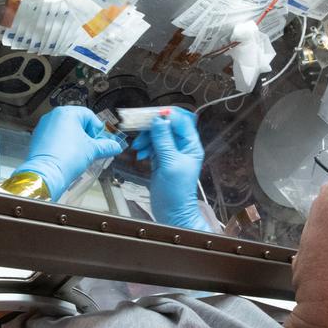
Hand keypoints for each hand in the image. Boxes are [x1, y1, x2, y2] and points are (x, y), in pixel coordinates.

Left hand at [19, 106, 124, 199]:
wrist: (47, 173)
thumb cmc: (67, 157)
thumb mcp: (92, 150)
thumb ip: (106, 146)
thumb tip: (114, 146)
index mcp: (67, 113)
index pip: (89, 116)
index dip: (97, 129)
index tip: (101, 141)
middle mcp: (53, 116)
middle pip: (76, 122)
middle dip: (86, 135)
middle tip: (92, 148)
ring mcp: (43, 127)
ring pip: (65, 130)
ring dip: (75, 140)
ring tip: (80, 154)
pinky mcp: (37, 139)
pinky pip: (54, 138)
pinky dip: (62, 144)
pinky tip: (67, 156)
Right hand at [132, 107, 210, 230]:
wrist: (172, 212)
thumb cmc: (177, 193)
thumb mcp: (170, 163)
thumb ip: (164, 140)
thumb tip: (159, 120)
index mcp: (191, 144)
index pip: (180, 119)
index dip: (165, 114)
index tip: (149, 116)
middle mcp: (182, 146)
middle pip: (167, 124)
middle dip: (152, 126)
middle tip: (137, 128)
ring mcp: (171, 152)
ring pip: (157, 133)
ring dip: (146, 137)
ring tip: (139, 148)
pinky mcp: (161, 158)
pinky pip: (152, 144)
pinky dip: (145, 146)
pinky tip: (141, 154)